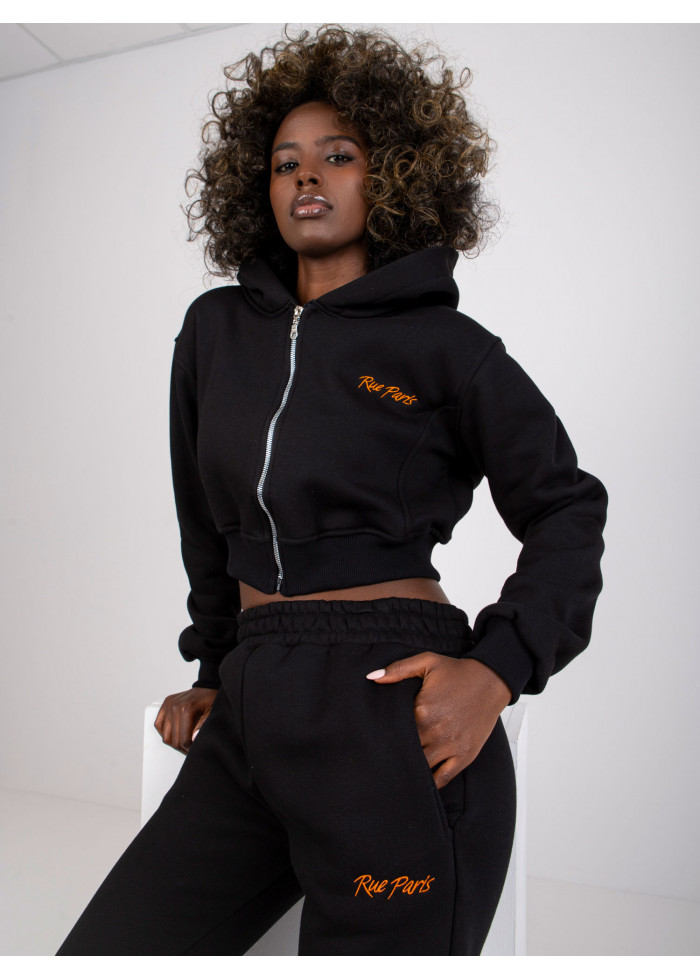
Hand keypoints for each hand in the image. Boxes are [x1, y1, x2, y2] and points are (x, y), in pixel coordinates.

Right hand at [154, 687, 217, 754]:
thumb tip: (193, 740)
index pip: (183, 740)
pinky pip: (158, 724)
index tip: (195, 749)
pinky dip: (164, 732)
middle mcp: (174, 707)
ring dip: (174, 742)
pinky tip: (174, 733)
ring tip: (184, 741)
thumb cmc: (211, 700)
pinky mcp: (165, 704)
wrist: (207, 687)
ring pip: (165, 735)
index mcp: (186, 710)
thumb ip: (202, 727)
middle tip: (191, 748)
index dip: (190, 748)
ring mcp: (168, 705)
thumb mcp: (212, 714)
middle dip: (183, 747)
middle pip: (173, 740)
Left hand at [366, 653, 511, 787]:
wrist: (491, 680)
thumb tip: (372, 678)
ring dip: (411, 768)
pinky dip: (430, 783)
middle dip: (396, 753)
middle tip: (384, 757)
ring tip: (399, 770)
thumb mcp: (427, 662)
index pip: (394, 731)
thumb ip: (398, 670)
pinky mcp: (464, 756)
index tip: (377, 737)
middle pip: (405, 750)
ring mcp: (450, 746)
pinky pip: (442, 778)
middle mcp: (434, 731)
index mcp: (422, 710)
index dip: (385, 735)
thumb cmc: (458, 672)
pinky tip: (421, 781)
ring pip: (421, 767)